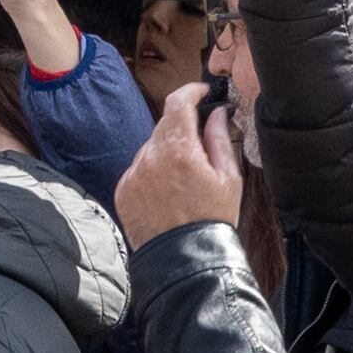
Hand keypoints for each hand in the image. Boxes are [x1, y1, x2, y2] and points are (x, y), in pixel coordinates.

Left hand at [117, 84, 248, 246]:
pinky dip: (152, 173)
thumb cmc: (212, 221)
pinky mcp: (123, 191)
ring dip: (166, 153)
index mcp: (180, 150)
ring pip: (151, 148)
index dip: (190, 92)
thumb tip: (218, 113)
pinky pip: (139, 170)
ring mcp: (134, 174)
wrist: (185, 261)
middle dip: (182, 129)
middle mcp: (151, 157)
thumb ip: (220, 139)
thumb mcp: (229, 178)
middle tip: (200, 150)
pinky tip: (167, 195)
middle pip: (165, 125)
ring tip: (184, 182)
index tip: (200, 94)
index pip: (178, 102)